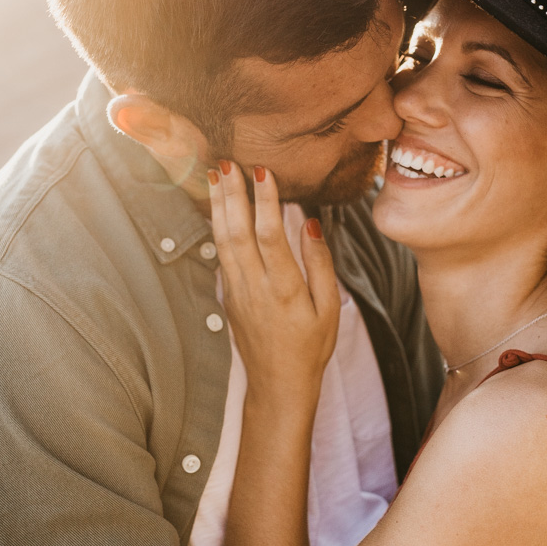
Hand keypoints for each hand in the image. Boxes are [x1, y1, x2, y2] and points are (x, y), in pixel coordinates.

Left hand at [209, 162, 339, 406]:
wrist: (278, 384)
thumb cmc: (311, 347)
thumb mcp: (330, 309)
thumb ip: (320, 264)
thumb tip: (311, 223)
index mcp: (285, 290)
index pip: (270, 237)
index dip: (265, 202)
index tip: (263, 171)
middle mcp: (256, 288)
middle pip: (238, 232)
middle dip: (233, 194)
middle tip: (228, 161)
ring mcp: (237, 292)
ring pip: (222, 240)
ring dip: (218, 205)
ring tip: (216, 174)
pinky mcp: (228, 296)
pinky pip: (220, 254)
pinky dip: (216, 226)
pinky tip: (217, 207)